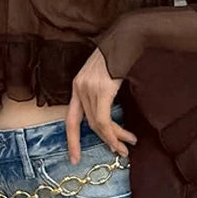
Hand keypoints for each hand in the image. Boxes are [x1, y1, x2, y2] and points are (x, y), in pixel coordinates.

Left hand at [65, 49, 136, 165]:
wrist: (126, 39)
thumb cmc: (118, 56)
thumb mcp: (103, 77)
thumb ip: (100, 95)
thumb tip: (107, 119)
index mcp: (77, 86)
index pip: (70, 120)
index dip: (72, 141)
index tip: (74, 158)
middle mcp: (80, 88)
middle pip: (89, 124)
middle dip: (105, 141)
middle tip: (118, 152)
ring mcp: (90, 89)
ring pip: (98, 124)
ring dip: (114, 139)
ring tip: (126, 148)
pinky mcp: (102, 90)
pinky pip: (104, 119)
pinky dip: (113, 133)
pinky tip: (123, 138)